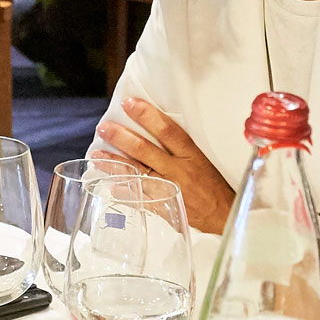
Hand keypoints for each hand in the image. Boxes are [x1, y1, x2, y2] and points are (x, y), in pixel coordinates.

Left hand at [95, 98, 236, 232]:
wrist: (224, 215)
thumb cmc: (213, 185)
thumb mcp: (202, 159)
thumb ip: (179, 147)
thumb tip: (153, 127)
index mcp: (191, 155)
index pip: (167, 130)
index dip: (146, 115)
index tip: (129, 103)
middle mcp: (178, 170)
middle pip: (145, 150)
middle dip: (121, 138)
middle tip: (103, 128)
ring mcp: (169, 189)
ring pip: (137, 173)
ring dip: (114, 164)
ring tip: (96, 155)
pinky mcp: (164, 207)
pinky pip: (140, 199)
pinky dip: (124, 192)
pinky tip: (110, 185)